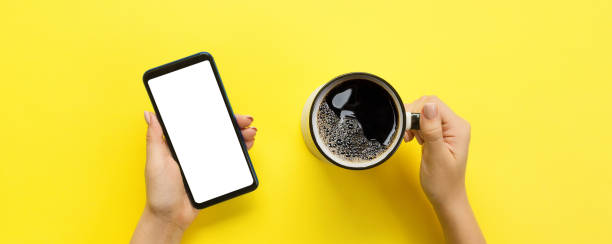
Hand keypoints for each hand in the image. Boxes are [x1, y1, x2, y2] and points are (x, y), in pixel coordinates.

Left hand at [131, 112, 256, 243]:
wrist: (171, 217)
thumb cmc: (159, 191)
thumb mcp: (155, 161)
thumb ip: (154, 137)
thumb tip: (149, 114)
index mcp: (179, 143)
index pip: (198, 122)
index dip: (212, 113)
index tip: (224, 108)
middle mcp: (193, 149)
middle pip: (215, 130)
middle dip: (232, 123)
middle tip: (245, 121)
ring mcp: (204, 160)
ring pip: (225, 142)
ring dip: (239, 135)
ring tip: (250, 133)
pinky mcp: (213, 172)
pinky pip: (228, 158)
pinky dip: (239, 151)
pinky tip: (247, 145)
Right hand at [404, 96, 470, 205]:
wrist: (446, 197)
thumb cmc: (443, 182)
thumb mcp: (436, 156)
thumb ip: (432, 130)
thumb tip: (428, 106)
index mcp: (458, 127)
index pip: (433, 104)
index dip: (416, 112)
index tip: (408, 129)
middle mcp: (454, 124)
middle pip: (427, 105)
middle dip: (413, 117)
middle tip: (408, 136)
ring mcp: (447, 129)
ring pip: (423, 112)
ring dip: (412, 123)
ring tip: (411, 139)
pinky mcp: (438, 133)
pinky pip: (423, 121)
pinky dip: (414, 128)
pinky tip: (413, 139)